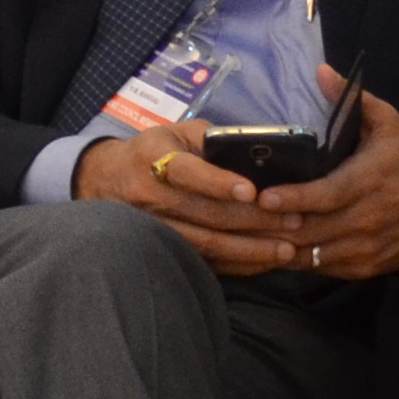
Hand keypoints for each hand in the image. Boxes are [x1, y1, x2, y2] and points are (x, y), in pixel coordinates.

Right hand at [76, 114, 305, 274]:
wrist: (103, 181)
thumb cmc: (151, 151)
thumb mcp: (176, 133)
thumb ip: (211, 140)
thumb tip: (261, 153)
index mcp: (153, 158)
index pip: (187, 172)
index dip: (219, 183)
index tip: (252, 191)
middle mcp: (150, 196)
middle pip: (206, 214)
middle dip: (254, 220)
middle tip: (295, 221)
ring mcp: (154, 229)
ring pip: (207, 244)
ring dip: (251, 249)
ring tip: (287, 249)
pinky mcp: (162, 250)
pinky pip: (204, 262)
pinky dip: (237, 265)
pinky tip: (264, 263)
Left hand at [257, 83, 398, 277]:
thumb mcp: (388, 121)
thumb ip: (352, 98)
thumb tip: (320, 70)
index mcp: (371, 180)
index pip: (327, 195)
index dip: (295, 198)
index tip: (265, 197)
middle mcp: (369, 218)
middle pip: (314, 230)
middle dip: (275, 226)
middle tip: (240, 218)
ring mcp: (369, 247)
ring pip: (315, 254)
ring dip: (282, 247)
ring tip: (248, 236)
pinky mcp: (369, 267)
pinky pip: (325, 268)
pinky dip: (300, 261)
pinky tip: (274, 250)